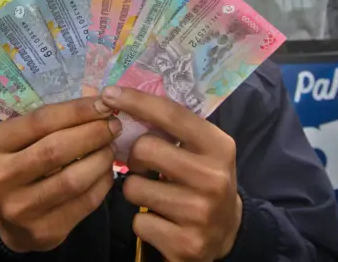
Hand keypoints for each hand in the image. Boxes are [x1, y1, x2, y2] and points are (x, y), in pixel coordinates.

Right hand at [0, 97, 120, 252]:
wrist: (10, 221)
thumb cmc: (20, 164)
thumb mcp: (21, 138)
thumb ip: (50, 122)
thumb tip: (98, 103)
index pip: (40, 121)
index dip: (77, 110)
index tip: (104, 103)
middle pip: (56, 149)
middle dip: (93, 133)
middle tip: (114, 126)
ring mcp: (20, 209)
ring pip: (73, 179)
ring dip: (101, 159)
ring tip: (111, 148)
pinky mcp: (44, 231)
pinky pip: (85, 203)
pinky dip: (103, 183)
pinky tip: (107, 172)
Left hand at [101, 86, 241, 261]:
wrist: (228, 232)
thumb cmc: (204, 179)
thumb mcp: (202, 149)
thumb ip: (173, 127)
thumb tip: (123, 99)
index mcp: (218, 146)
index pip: (171, 114)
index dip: (136, 100)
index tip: (109, 94)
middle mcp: (213, 178)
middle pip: (144, 149)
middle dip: (134, 156)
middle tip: (142, 165)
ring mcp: (200, 213)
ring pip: (133, 188)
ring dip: (136, 190)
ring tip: (155, 195)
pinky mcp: (186, 244)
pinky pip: (138, 222)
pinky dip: (142, 221)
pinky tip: (162, 220)